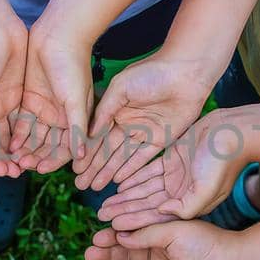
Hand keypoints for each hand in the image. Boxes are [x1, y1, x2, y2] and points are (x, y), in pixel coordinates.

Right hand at [0, 19, 28, 177]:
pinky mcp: (18, 94)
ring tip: (32, 162)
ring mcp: (3, 103)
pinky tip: (41, 143)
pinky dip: (30, 133)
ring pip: (12, 134)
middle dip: (7, 159)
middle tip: (20, 172)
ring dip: (20, 149)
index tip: (4, 172)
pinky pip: (25, 119)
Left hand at [12, 22, 93, 173]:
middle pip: (47, 144)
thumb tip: (82, 156)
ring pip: (32, 136)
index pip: (65, 146)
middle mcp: (60, 116)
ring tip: (13, 159)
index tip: (41, 168)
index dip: (54, 160)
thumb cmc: (72, 65)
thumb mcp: (76, 99)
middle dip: (36, 156)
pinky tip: (8, 144)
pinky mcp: (28, 99)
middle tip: (22, 167)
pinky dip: (15, 134)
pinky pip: (20, 122)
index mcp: (75, 118)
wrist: (58, 35)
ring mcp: (43, 108)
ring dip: (24, 148)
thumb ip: (77, 128)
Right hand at [74, 52, 213, 192]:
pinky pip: (142, 158)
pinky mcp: (161, 139)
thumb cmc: (151, 73)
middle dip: (93, 167)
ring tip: (93, 186)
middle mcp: (128, 122)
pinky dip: (130, 169)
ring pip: (122, 157)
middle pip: (107, 149)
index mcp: (116, 109)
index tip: (74, 167)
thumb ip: (104, 111)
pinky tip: (117, 181)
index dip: (86, 151)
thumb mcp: (120, 87)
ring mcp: (144, 132)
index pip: (97, 134)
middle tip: (80, 184)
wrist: (184, 73)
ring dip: (108, 172)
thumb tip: (88, 132)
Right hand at [83, 221, 241, 259]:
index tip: (95, 239)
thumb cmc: (208, 246)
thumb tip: (119, 234)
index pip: (134, 236)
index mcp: (166, 235)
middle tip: (87, 256)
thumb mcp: (174, 231)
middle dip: (108, 255)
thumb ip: (146, 234)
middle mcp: (164, 256)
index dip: (114, 238)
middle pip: (129, 256)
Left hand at [97, 113, 246, 229]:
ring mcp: (177, 176)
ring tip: (104, 204)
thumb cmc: (222, 162)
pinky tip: (118, 184)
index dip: (134, 221)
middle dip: (124, 211)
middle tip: (100, 217)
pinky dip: (133, 177)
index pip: (156, 217)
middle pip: (146, 204)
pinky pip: (148, 171)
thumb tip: (163, 213)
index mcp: (189, 205)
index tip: (112, 226)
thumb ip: (185, 208)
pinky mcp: (173, 160)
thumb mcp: (206, 190)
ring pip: (145, 189)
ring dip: (125, 196)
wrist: (233, 133)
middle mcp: (181, 193)